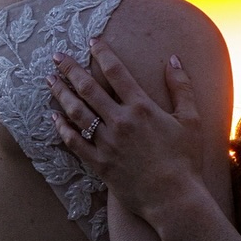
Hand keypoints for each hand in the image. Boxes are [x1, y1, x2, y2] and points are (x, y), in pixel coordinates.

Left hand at [48, 41, 204, 223]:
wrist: (174, 198)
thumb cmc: (186, 159)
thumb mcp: (190, 119)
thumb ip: (181, 87)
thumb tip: (172, 60)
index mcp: (141, 107)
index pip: (116, 72)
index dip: (102, 54)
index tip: (92, 42)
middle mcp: (120, 122)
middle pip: (88, 89)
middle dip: (71, 69)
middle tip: (56, 56)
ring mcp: (107, 144)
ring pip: (77, 113)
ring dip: (61, 94)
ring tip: (50, 81)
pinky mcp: (100, 164)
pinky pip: (75, 143)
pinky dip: (62, 129)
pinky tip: (54, 118)